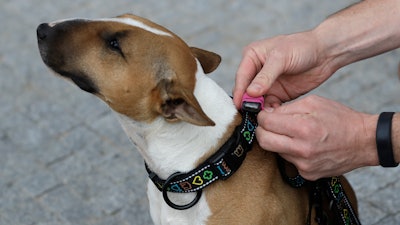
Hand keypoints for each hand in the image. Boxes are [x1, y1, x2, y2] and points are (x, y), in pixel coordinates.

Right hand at [233, 32, 334, 107]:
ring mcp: (267, 84)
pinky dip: (271, 111)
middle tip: (251, 113)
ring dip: (259, 109)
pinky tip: (276, 115)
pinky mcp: (278, 94)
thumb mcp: (281, 58)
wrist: (325, 53)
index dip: (240, 91)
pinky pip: (270, 106)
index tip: (240, 105)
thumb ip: (265, 76)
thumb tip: (250, 92)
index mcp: (252, 57)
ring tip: (264, 116)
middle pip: (247, 91)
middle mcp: (257, 71)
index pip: (241, 77)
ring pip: (257, 101)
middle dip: (249, 102)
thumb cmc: (302, 47)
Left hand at [256, 95, 378, 179]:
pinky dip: (290, 151)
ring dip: (277, 140)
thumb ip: (287, 108)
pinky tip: (301, 144)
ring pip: (275, 151)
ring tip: (291, 132)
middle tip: (268, 124)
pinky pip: (288, 160)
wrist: (364, 142)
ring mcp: (304, 165)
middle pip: (263, 141)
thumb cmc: (340, 118)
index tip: (265, 114)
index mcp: (304, 128)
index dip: (262, 116)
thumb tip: (266, 113)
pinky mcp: (308, 174)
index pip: (266, 123)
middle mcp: (302, 149)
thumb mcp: (313, 103)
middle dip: (262, 130)